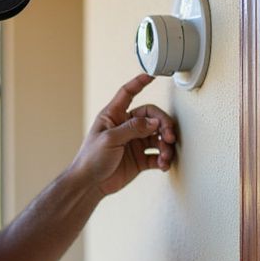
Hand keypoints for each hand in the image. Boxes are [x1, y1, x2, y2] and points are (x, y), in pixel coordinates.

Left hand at [69, 74, 177, 196]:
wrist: (90, 185)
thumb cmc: (91, 159)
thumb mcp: (110, 139)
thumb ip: (133, 128)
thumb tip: (155, 122)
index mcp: (114, 116)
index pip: (127, 94)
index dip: (139, 83)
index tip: (151, 76)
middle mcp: (126, 127)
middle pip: (151, 117)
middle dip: (163, 125)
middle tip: (169, 137)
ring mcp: (134, 143)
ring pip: (157, 137)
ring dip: (166, 145)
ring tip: (166, 156)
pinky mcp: (139, 159)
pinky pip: (157, 155)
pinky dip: (163, 159)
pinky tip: (163, 164)